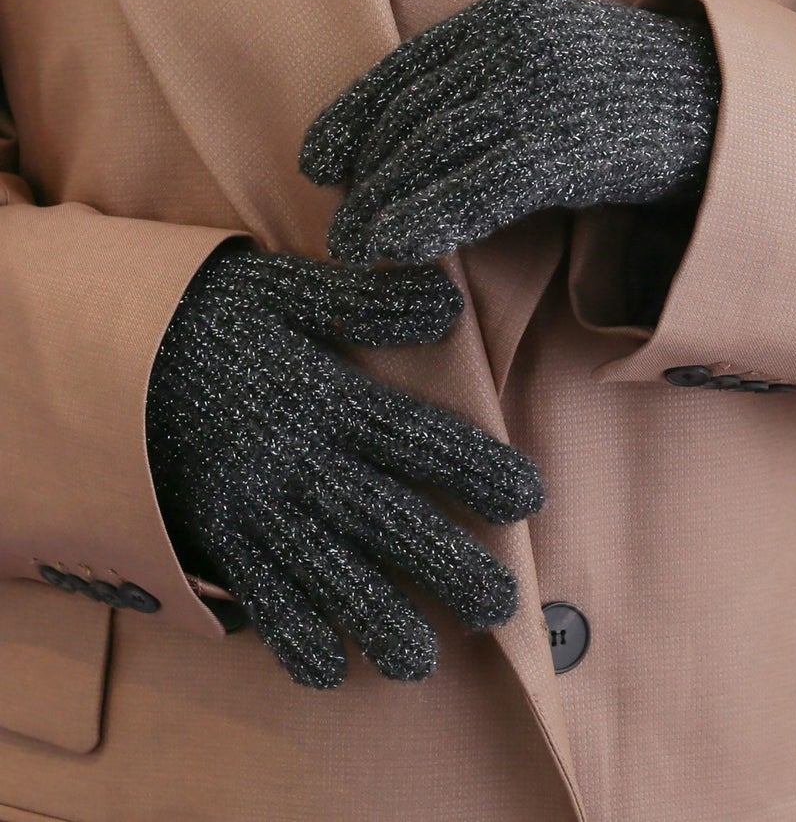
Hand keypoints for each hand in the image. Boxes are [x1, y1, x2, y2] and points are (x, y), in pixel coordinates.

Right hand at [145, 243, 542, 687]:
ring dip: (374, 616)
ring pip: (321, 568)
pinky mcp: (211, 532)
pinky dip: (288, 632)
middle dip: (443, 561)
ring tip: (421, 662)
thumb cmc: (209, 317)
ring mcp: (248, 502)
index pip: (411, 436)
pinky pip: (252, 590)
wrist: (105, 346)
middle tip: (501, 606)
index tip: (527, 498)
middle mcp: (291, 458)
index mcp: (319, 395)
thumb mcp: (282, 291)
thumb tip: (445, 307)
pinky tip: (327, 669)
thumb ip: (361, 303)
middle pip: (379, 516)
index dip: (472, 466)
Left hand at [299, 0, 720, 264]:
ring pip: (438, 151)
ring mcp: (541, 89)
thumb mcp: (535, 68)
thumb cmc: (608, 96)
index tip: (316, 160)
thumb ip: (474, 89)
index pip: (404, 71)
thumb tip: (401, 147)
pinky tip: (401, 246)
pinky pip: (483, 184)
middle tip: (338, 229)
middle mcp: (513, 44)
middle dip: (367, 177)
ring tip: (354, 247)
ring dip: (387, 206)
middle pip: (413, 116)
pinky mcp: (568, 142)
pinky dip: (434, 216)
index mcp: (499, 19)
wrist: (706, 102)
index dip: (353, 117)